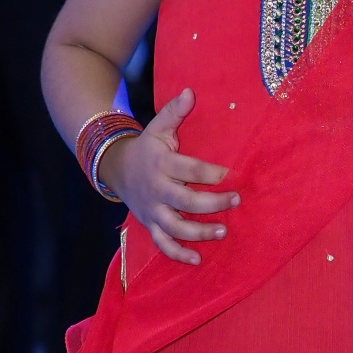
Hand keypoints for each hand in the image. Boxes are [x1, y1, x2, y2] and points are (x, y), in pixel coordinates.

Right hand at [99, 88, 238, 265]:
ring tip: (223, 231)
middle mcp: (157, 190)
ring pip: (174, 228)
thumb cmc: (148, 148)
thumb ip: (174, 112)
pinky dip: (178, 255)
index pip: (188, 169)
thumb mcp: (158, 127)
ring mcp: (152, 211)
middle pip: (184, 201)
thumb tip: (190, 92)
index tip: (232, 173)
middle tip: (236, 200)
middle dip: (211, 203)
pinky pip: (162, 244)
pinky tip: (198, 260)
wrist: (116, 169)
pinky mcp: (149, 225)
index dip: (210, 172)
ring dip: (199, 233)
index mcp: (161, 164)